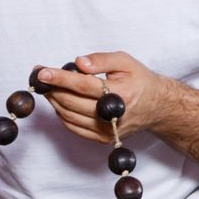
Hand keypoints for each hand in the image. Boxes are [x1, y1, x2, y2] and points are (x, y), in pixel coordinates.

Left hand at [34, 51, 168, 143]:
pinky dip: (62, 114)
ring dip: (54, 101)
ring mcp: (107, 130)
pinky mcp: (103, 138)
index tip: (41, 72)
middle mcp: (113, 115)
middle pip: (71, 102)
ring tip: (49, 88)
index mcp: (120, 93)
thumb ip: (101, 59)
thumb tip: (77, 62)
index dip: (59, 78)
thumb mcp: (126, 62)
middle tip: (41, 78)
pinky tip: (60, 102)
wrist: (157, 107)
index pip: (83, 85)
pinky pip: (73, 127)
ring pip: (68, 116)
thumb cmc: (140, 81)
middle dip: (52, 89)